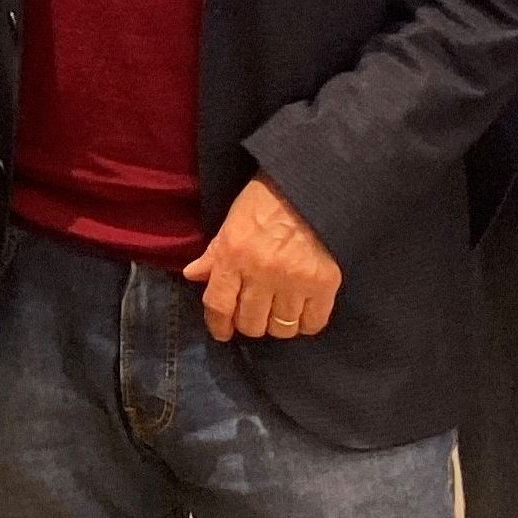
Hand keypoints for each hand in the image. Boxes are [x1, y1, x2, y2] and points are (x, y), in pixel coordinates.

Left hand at [180, 176, 340, 343]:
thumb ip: (214, 253)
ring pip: (281, 328)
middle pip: (251, 323)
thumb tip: (192, 275)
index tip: (223, 331)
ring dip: (277, 323)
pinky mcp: (324, 284)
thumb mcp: (233, 221)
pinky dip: (306, 323)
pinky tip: (302, 311)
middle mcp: (261, 272)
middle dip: (249, 322)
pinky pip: (312, 323)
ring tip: (279, 310)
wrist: (312, 186)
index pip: (218, 304)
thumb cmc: (267, 200)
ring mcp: (294, 281)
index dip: (218, 325)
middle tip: (255, 312)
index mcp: (234, 254)